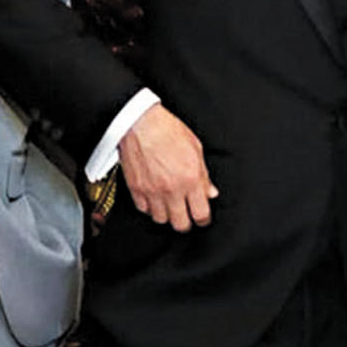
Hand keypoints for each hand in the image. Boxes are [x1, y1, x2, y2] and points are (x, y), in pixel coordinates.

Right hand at [118, 104, 217, 230]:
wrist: (140, 123)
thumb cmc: (167, 130)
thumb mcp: (196, 149)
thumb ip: (204, 175)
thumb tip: (210, 192)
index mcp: (191, 179)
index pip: (201, 214)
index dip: (203, 219)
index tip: (202, 218)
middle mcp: (172, 189)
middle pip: (180, 224)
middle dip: (186, 222)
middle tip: (187, 216)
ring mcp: (152, 191)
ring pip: (161, 220)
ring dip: (167, 215)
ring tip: (170, 206)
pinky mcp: (136, 189)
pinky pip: (144, 210)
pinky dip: (150, 208)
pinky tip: (154, 199)